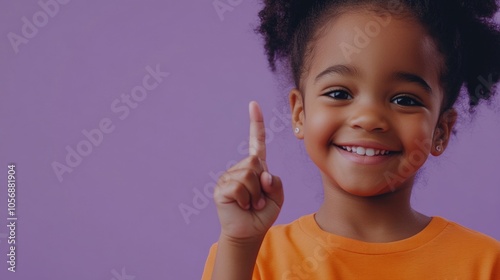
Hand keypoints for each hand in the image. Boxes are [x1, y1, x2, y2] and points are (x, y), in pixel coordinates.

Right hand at [213, 101, 283, 241]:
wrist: (249, 233)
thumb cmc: (262, 214)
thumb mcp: (277, 197)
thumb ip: (275, 182)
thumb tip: (261, 173)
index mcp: (255, 167)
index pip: (257, 142)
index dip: (256, 124)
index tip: (253, 104)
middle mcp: (240, 168)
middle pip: (255, 161)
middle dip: (262, 184)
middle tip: (258, 200)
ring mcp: (228, 177)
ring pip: (248, 175)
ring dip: (255, 195)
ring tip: (251, 205)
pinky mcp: (221, 188)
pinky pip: (238, 187)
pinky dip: (246, 200)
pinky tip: (242, 206)